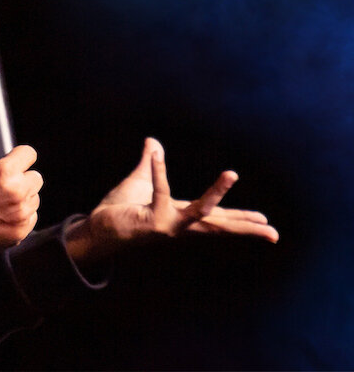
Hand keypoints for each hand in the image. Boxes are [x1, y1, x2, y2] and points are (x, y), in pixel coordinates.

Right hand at [0, 98, 41, 256]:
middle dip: (22, 178)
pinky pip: (32, 216)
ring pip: (35, 196)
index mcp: (6, 171)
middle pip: (36, 176)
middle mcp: (18, 192)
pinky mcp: (22, 229)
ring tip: (1, 200)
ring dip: (23, 197)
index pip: (29, 154)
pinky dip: (21, 215)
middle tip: (1, 185)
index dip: (17, 157)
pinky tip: (3, 214)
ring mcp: (22, 212)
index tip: (7, 164)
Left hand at [66, 138, 278, 263]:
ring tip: (232, 173)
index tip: (266, 222)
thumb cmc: (118, 210)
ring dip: (216, 192)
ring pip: (200, 210)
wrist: (97, 229)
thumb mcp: (139, 181)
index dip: (241, 219)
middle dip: (246, 227)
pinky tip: (158, 152)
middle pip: (219, 225)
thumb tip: (152, 141)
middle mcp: (180, 223)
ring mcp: (169, 225)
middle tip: (274, 232)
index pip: (218, 218)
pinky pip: (160, 191)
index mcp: (182, 215)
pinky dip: (158, 171)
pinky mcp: (153, 220)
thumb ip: (149, 163)